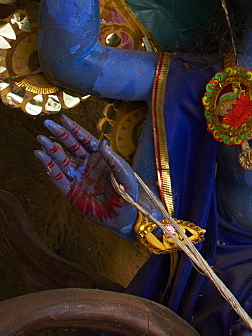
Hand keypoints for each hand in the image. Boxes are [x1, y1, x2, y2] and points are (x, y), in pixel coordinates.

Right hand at [34, 115, 137, 237]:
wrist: (123, 217)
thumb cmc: (128, 194)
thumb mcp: (125, 174)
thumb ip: (114, 158)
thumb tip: (102, 142)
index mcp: (101, 158)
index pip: (85, 140)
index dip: (74, 129)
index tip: (63, 118)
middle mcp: (88, 165)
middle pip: (71, 146)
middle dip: (60, 135)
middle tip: (47, 123)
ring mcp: (78, 178)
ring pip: (61, 160)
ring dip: (51, 149)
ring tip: (41, 139)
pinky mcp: (70, 191)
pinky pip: (57, 177)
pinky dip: (48, 166)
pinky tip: (40, 155)